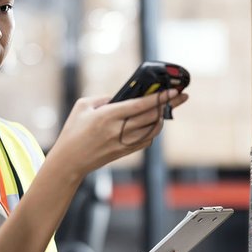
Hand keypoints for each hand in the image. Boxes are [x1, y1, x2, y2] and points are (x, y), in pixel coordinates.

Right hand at [47, 90, 189, 177]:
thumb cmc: (73, 131)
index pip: (141, 105)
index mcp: (107, 116)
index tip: (173, 90)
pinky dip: (153, 131)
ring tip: (167, 109)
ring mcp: (123, 143)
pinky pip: (147, 140)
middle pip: (151, 116)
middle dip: (169, 105)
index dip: (159, 97)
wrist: (70, 160)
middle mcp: (118, 130)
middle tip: (181, 96)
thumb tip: (122, 96)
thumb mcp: (83, 106)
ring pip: (152, 129)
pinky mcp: (125, 152)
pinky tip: (154, 123)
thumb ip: (103, 98)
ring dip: (162, 117)